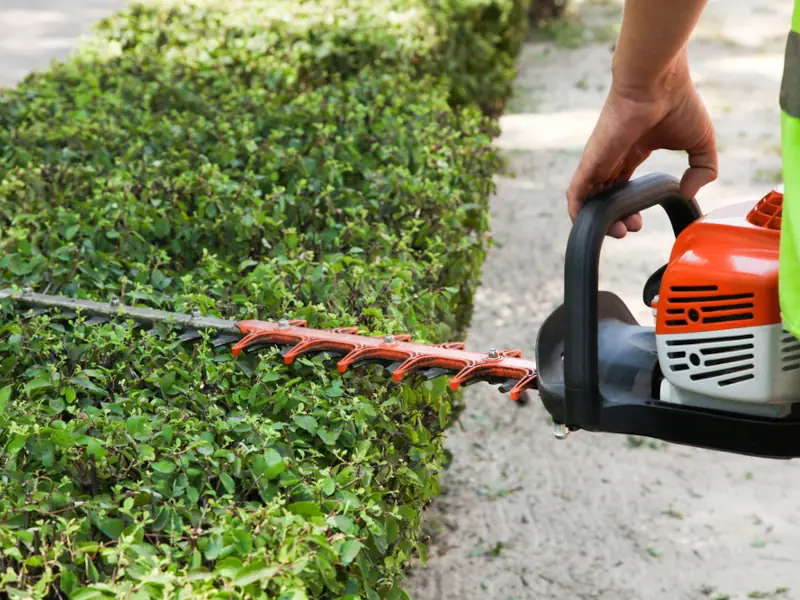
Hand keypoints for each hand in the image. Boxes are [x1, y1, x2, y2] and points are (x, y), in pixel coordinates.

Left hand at [566, 55, 717, 237]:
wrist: (658, 81)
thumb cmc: (679, 102)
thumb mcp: (702, 142)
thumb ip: (703, 170)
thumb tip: (688, 192)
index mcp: (635, 151)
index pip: (623, 186)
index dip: (630, 208)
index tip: (642, 221)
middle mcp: (614, 157)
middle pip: (605, 197)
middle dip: (615, 220)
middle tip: (630, 230)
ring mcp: (600, 159)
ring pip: (589, 199)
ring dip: (598, 221)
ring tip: (618, 232)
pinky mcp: (591, 160)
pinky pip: (576, 191)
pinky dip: (578, 210)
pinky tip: (588, 224)